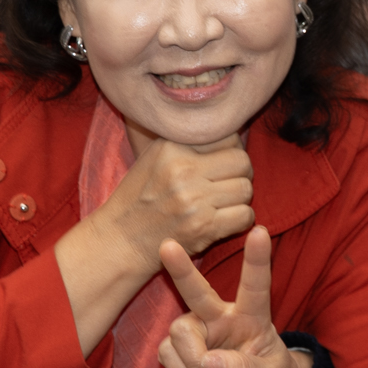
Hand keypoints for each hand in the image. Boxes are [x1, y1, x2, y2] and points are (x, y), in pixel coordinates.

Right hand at [92, 138, 255, 268]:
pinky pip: (246, 215)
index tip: (221, 163)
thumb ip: (188, 142)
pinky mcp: (203, 227)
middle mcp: (183, 170)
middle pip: (242, 161)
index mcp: (172, 148)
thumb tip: (227, 127)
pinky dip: (241, 219)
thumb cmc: (139, 198)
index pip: (227, 136)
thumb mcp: (154, 158)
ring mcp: (194, 200)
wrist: (121, 240)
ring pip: (246, 189)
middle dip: (240, 173)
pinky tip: (225, 220)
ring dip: (240, 198)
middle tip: (226, 184)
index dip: (231, 150)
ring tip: (222, 202)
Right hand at [157, 225, 310, 367]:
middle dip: (182, 270)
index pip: (255, 285)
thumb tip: (209, 363)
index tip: (259, 231)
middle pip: (198, 292)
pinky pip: (167, 356)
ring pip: (179, 335)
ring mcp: (197, 329)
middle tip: (168, 246)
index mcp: (252, 315)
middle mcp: (221, 315)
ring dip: (193, 365)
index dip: (257, 259)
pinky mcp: (177, 347)